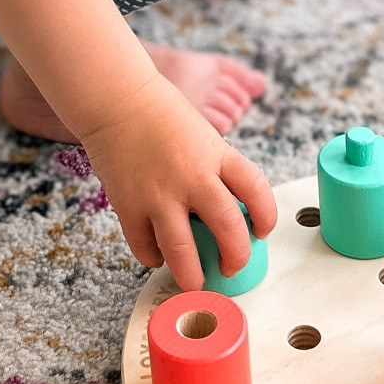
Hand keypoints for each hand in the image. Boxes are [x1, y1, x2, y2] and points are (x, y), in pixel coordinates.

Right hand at [81, 74, 277, 289]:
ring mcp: (159, 193)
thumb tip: (225, 210)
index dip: (267, 216)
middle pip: (228, 229)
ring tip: (195, 283)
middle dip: (236, 257)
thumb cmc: (160, 114)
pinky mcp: (129, 205)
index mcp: (217, 154)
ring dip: (192, 275)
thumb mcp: (202, 136)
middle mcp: (193, 176)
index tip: (262, 230)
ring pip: (183, 251)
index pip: (257, 190)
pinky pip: (145, 246)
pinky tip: (158, 254)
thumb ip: (215, 169)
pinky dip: (153, 257)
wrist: (116, 100)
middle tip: (231, 268)